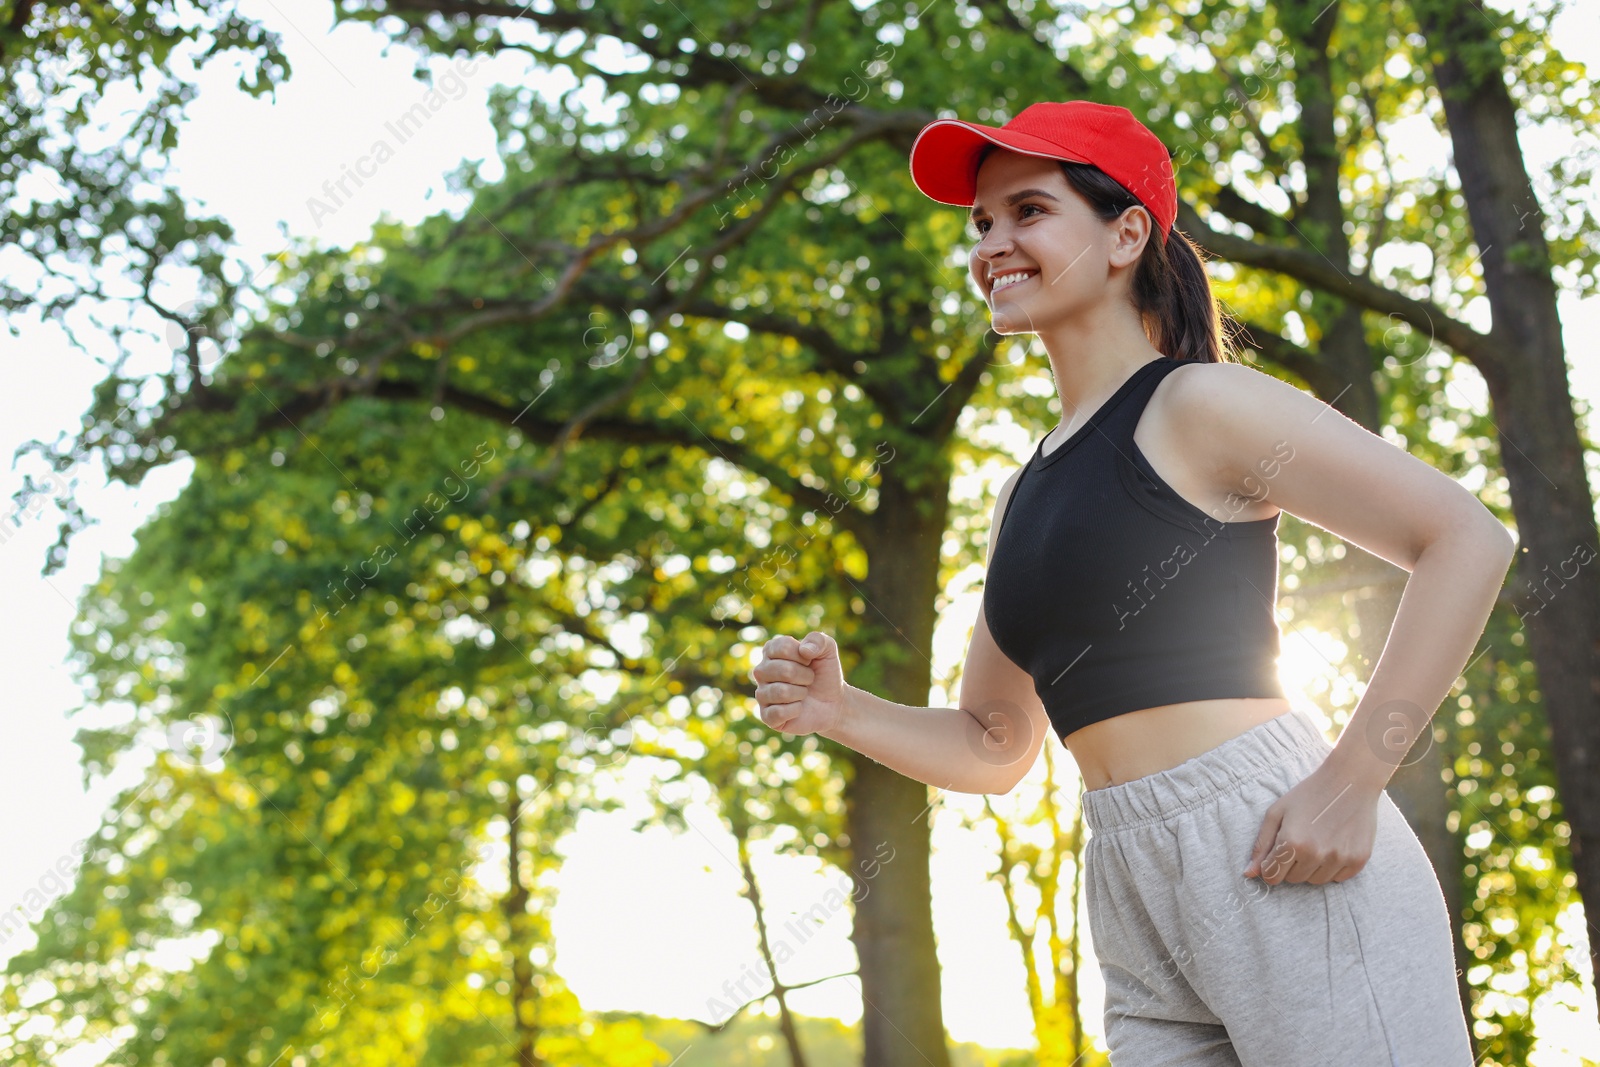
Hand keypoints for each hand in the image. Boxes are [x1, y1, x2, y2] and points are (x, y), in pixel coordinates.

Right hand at [751, 631, 845, 735]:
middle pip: (783, 670)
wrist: (833, 702)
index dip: (803, 656)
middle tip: (809, 679)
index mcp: (771, 651)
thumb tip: (804, 650)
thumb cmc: (825, 673)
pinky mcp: (766, 716)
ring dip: (801, 693)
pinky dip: (796, 710)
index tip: (808, 661)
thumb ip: (818, 640)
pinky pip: (779, 712)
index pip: (783, 647)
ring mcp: (762, 694)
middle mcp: (761, 671)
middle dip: (805, 676)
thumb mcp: (828, 650)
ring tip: (804, 693)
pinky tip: (798, 708)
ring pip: (781, 692)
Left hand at [1243, 758, 1382, 884]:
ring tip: (1317, 841)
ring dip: (1312, 867)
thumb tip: (1249, 873)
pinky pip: (1338, 879)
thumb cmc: (1309, 795)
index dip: (1271, 865)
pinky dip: (1332, 867)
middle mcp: (1315, 854)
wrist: (1350, 781)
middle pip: (1293, 879)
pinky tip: (1334, 845)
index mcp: (1291, 843)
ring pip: (1315, 881)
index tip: (1277, 854)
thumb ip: (1261, 845)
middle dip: (1291, 865)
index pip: (1272, 876)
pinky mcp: (1358, 860)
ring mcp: (1339, 859)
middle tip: (1300, 840)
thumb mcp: (1277, 813)